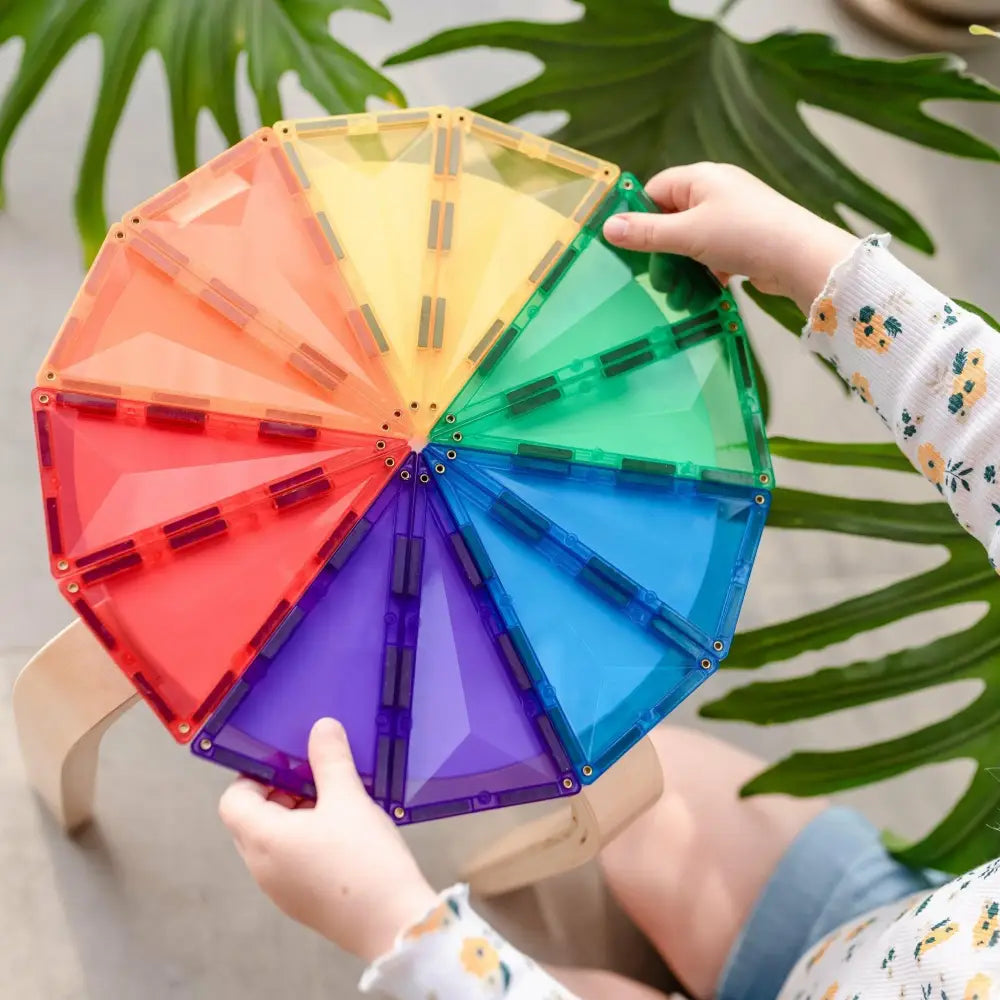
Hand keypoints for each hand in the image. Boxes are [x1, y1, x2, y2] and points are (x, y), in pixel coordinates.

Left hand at [219, 718, 436, 962]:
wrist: (392, 924)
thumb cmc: (364, 859)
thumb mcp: (349, 799)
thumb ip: (330, 760)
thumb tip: (321, 727)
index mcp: (263, 839)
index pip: (234, 799)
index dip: (256, 774)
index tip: (291, 762)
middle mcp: (261, 867)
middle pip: (251, 819)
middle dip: (281, 792)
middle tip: (318, 777)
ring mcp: (280, 889)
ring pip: (273, 840)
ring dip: (296, 815)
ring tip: (338, 802)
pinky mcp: (301, 902)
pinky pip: (289, 861)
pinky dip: (306, 839)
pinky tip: (345, 833)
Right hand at [603, 163, 857, 312]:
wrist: (800, 256)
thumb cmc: (743, 234)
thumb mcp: (687, 234)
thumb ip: (646, 233)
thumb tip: (608, 227)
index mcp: (700, 178)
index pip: (655, 191)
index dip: (640, 218)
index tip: (632, 249)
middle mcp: (716, 192)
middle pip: (672, 221)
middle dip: (663, 255)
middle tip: (660, 282)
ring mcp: (733, 216)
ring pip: (692, 243)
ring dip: (683, 270)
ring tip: (681, 297)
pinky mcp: (746, 240)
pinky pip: (713, 255)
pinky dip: (705, 274)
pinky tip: (705, 292)